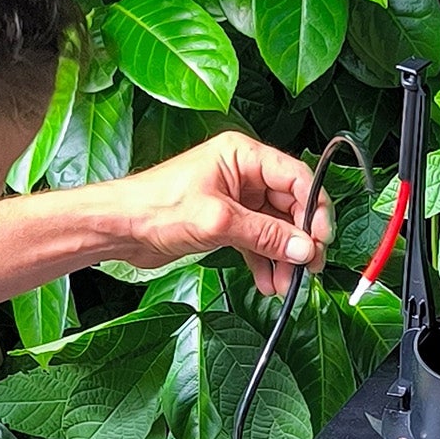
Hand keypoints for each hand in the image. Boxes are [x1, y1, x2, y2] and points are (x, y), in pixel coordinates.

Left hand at [96, 131, 329, 297]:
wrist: (119, 228)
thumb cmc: (155, 207)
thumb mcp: (217, 220)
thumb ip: (264, 234)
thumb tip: (304, 248)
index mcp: (242, 155)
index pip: (295, 176)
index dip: (313, 207)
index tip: (320, 238)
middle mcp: (241, 173)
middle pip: (289, 204)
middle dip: (300, 238)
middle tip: (309, 267)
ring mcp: (234, 199)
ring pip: (274, 227)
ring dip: (282, 256)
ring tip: (286, 283)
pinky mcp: (224, 222)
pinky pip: (256, 240)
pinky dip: (263, 261)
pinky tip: (268, 282)